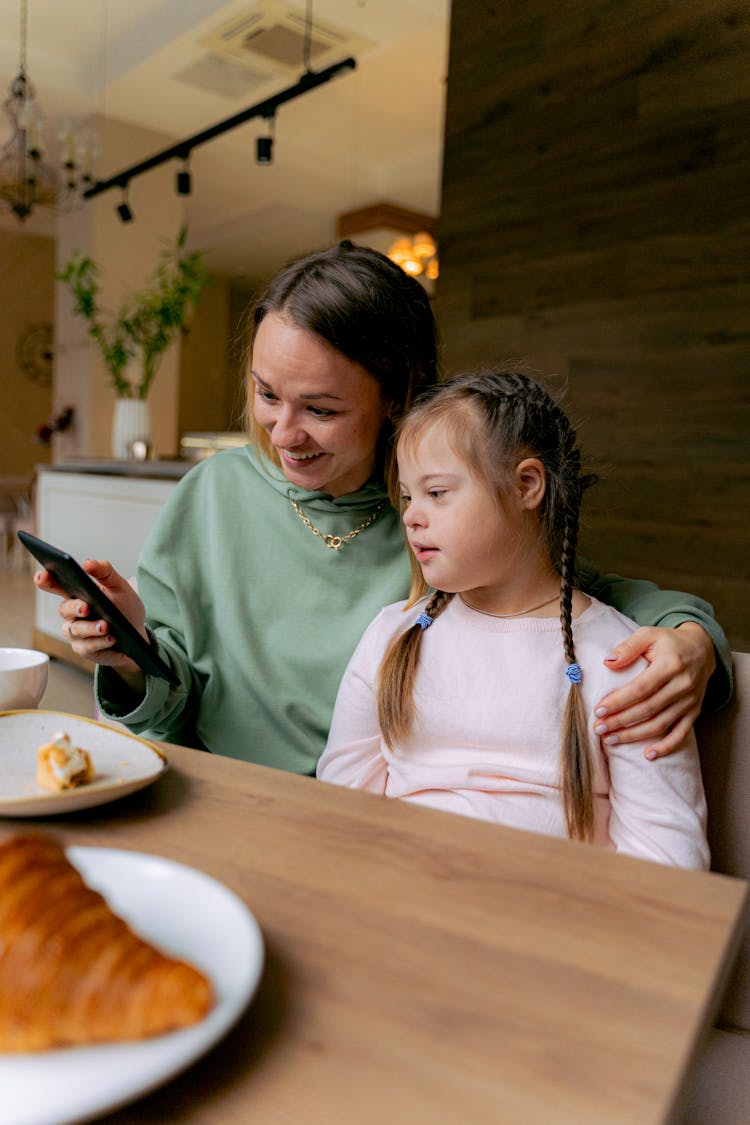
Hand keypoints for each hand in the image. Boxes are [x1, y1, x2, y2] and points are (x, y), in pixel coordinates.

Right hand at [34, 559, 146, 690]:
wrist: (138, 634)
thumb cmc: (125, 608)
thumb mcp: (120, 587)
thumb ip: (105, 572)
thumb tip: (87, 563)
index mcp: (77, 593)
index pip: (55, 585)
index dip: (45, 580)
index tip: (42, 576)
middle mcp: (72, 613)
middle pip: (64, 609)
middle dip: (75, 607)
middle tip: (86, 607)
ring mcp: (76, 632)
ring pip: (75, 629)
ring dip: (91, 627)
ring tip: (105, 626)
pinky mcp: (84, 649)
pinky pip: (87, 646)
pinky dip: (99, 641)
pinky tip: (111, 638)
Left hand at [593, 623, 715, 759]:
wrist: (702, 649)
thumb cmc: (669, 642)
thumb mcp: (648, 634)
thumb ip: (628, 647)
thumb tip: (607, 662)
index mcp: (670, 664)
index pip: (640, 688)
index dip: (618, 701)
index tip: (598, 710)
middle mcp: (682, 685)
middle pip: (647, 709)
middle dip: (620, 721)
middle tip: (598, 729)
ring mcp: (690, 701)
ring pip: (660, 724)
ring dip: (635, 736)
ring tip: (611, 740)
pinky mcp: (694, 711)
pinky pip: (681, 734)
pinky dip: (666, 747)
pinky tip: (648, 755)